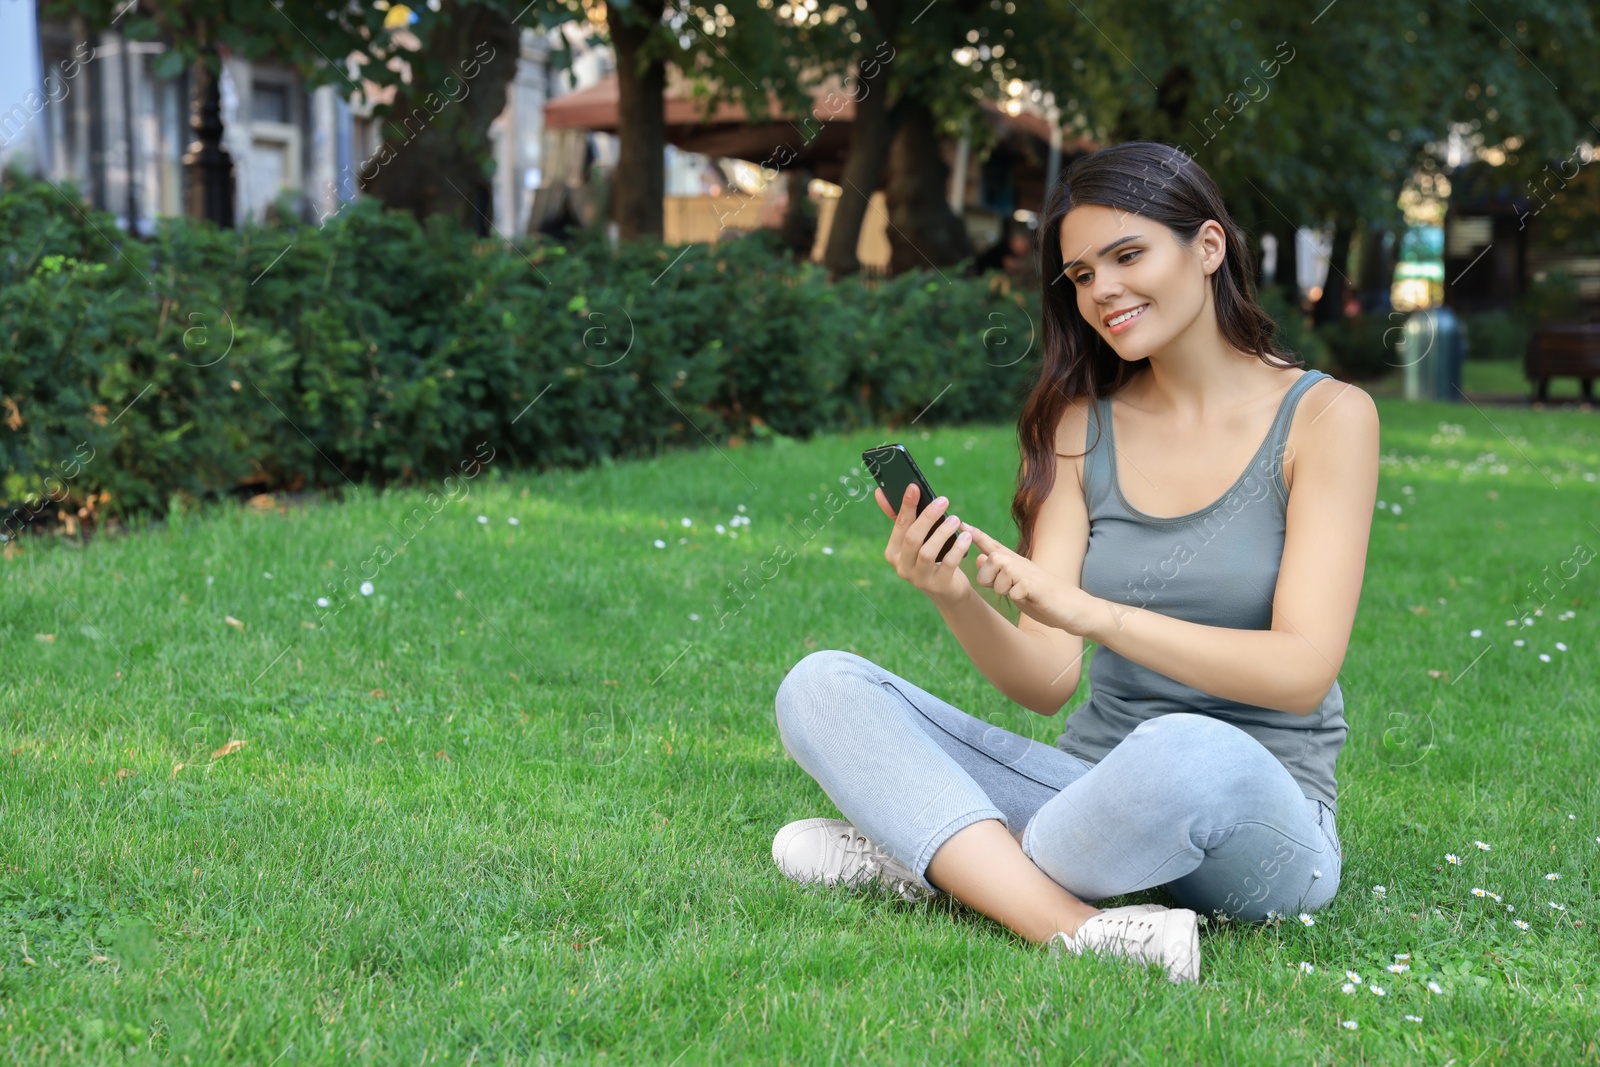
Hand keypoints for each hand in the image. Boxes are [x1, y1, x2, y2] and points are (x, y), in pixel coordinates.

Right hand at [874, 483, 972, 603]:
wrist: (947, 590)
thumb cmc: (931, 558)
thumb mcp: (916, 539)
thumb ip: (902, 518)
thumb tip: (880, 492)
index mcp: (893, 552)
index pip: (899, 526)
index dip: (906, 506)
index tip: (914, 487)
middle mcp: (902, 566)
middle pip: (912, 538)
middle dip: (927, 517)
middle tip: (943, 500)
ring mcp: (919, 578)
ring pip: (927, 552)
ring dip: (942, 533)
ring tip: (955, 519)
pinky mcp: (938, 585)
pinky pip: (948, 564)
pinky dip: (957, 548)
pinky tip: (966, 536)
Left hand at [961, 521, 1094, 634]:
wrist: (1075, 609)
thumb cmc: (1044, 599)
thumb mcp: (1017, 586)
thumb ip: (999, 573)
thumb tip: (980, 556)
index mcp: (1016, 564)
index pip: (993, 546)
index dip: (977, 536)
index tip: (962, 524)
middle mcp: (1021, 564)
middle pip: (991, 560)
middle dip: (988, 577)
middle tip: (1005, 589)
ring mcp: (1029, 573)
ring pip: (1000, 574)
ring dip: (1004, 589)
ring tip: (1020, 594)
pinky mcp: (1036, 586)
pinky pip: (1014, 591)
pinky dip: (1017, 597)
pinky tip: (1030, 598)